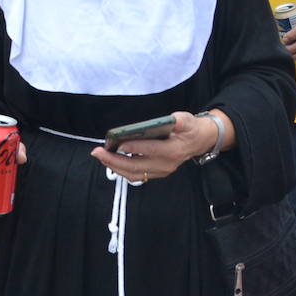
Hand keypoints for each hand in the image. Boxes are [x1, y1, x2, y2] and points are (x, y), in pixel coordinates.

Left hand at [89, 111, 211, 180]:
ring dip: (114, 166)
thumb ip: (180, 121)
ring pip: (133, 174)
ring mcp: (160, 171)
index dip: (135, 147)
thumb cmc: (189, 128)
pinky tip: (109, 160)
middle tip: (97, 152)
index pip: (151, 150)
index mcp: (173, 150)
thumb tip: (172, 120)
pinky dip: (121, 169)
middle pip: (137, 166)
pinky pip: (135, 175)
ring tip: (100, 156)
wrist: (197, 142)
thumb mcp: (187, 120)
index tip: (119, 143)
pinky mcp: (155, 173)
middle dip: (114, 160)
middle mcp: (166, 165)